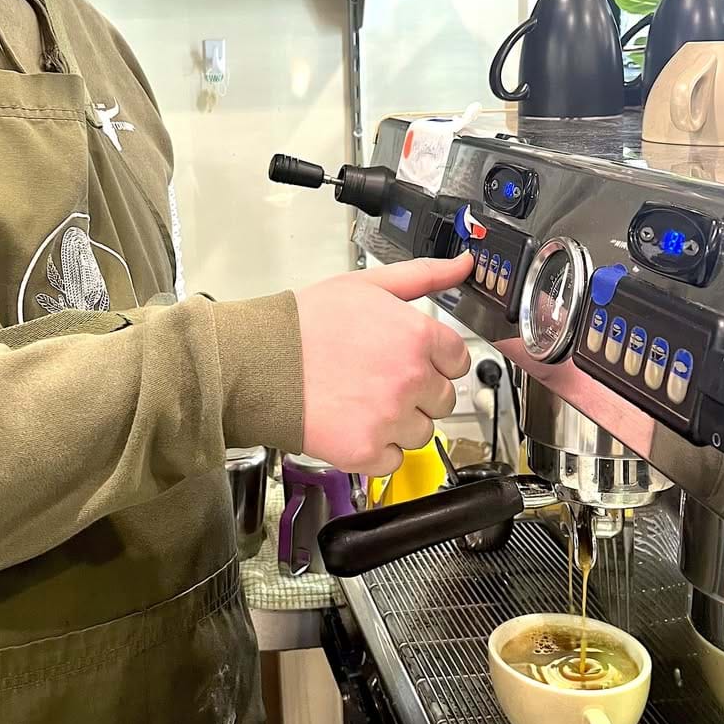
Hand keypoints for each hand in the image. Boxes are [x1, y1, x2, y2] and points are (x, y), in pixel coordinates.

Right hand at [296, 252, 473, 475]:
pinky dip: (376, 449)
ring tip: (362, 401)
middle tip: (381, 380)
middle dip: (419, 392)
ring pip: (421, 433)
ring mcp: (390, 418)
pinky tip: (352, 423)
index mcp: (416, 336)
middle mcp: (410, 379)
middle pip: (443, 399)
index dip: (436, 360)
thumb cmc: (306, 323)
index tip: (413, 360)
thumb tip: (464, 264)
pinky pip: (393, 460)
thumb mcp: (367, 285)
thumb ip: (424, 275)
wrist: (259, 362)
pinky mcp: (366, 451)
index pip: (458, 360)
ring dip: (399, 422)